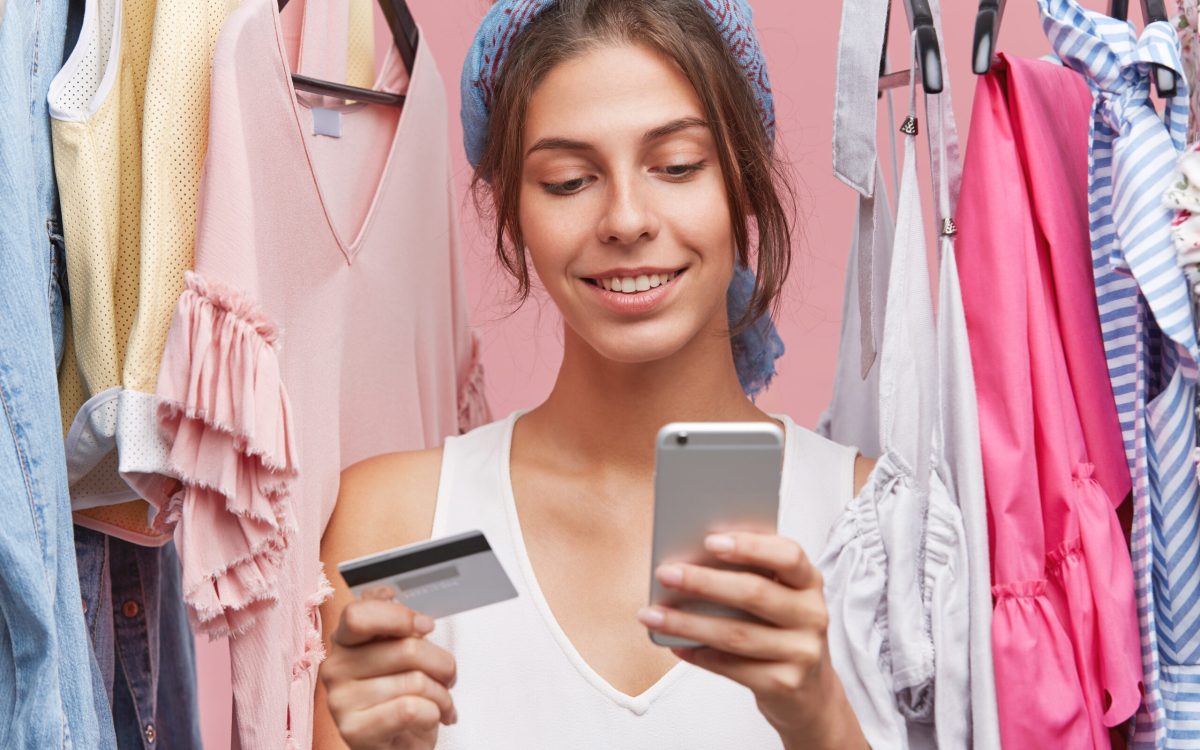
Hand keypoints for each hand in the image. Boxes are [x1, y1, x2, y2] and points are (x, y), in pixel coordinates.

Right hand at [320, 589, 457, 749]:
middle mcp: (336, 667)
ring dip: (442, 695)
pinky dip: (434, 713)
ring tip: (439, 703)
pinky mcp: (354, 730)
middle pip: (406, 649)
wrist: (399, 746)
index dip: (399, 617)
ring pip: (415, 681)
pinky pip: (411, 709)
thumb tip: (388, 593)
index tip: (425, 627)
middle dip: (442, 665)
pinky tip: (430, 718)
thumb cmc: (401, 696)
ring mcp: (341, 700)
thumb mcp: (399, 652)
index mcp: (346, 640)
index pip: (359, 614)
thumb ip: (393, 619)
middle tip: (446, 677)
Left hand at [637, 532, 865, 748]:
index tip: (709, 541)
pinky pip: (732, 667)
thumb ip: (748, 576)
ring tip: (653, 615)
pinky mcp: (785, 684)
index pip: (788, 555)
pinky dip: (699, 654)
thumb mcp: (777, 597)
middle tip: (665, 574)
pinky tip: (675, 644)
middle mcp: (812, 614)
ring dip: (687, 622)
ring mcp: (802, 652)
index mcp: (809, 582)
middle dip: (703, 582)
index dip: (750, 546)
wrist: (809, 692)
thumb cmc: (779, 629)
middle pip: (754, 593)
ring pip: (736, 633)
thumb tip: (688, 562)